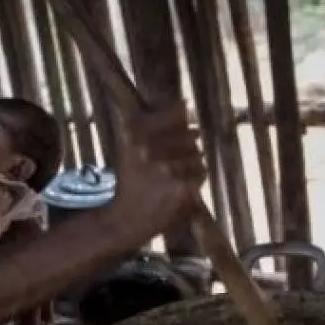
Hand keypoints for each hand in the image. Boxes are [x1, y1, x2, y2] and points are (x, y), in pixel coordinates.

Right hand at [106, 104, 205, 246]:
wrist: (123, 219)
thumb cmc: (129, 181)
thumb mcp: (128, 146)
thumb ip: (154, 122)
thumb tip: (187, 104)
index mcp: (134, 134)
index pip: (176, 114)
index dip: (186, 117)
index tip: (190, 117)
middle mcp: (149, 149)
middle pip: (191, 135)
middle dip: (188, 146)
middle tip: (175, 159)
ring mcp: (166, 170)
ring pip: (197, 155)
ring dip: (192, 164)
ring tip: (176, 176)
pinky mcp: (180, 189)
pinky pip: (200, 174)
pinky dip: (195, 180)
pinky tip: (181, 188)